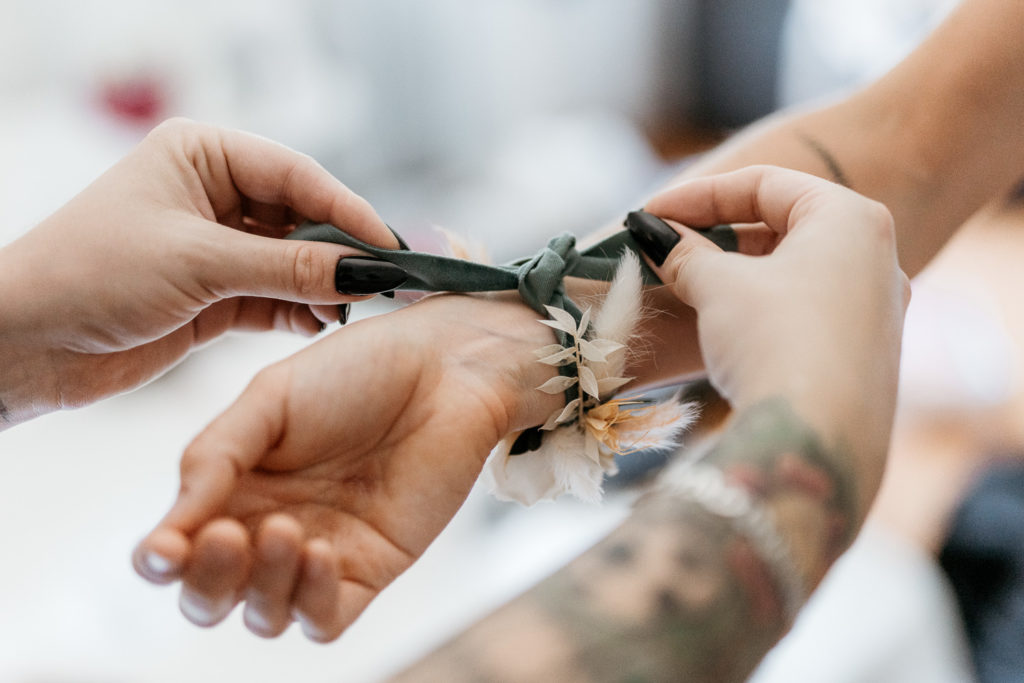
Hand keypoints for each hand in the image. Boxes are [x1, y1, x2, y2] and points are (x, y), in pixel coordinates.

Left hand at [0, 118, 398, 425]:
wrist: (24, 343)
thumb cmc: (91, 274)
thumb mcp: (198, 262)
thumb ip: (287, 267)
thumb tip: (364, 272)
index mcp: (203, 155)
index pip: (297, 176)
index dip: (348, 210)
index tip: (389, 246)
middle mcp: (214, 194)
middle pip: (302, 218)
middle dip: (340, 252)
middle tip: (384, 282)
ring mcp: (217, 247)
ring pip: (293, 261)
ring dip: (322, 286)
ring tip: (354, 310)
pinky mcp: (215, 294)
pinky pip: (275, 297)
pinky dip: (301, 312)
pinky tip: (323, 324)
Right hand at [133, 294, 560, 640]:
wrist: (443, 368)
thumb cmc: (357, 371)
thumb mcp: (270, 399)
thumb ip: (214, 457)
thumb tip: (166, 532)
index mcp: (234, 487)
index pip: (176, 548)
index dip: (160, 559)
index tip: (165, 548)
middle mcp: (269, 526)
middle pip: (211, 596)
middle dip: (206, 581)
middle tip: (223, 536)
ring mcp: (320, 552)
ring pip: (265, 615)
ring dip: (261, 585)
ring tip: (282, 529)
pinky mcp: (371, 568)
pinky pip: (326, 619)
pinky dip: (312, 600)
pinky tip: (320, 551)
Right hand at [637, 166, 909, 508]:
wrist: (817, 439)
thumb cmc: (773, 340)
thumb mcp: (718, 288)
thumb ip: (684, 254)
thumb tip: (654, 237)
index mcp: (850, 217)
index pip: (763, 183)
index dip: (697, 194)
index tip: (647, 213)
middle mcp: (878, 253)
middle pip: (782, 222)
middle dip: (716, 232)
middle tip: (664, 246)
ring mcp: (878, 305)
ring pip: (795, 267)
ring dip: (736, 269)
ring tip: (685, 282)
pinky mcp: (867, 350)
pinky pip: (808, 305)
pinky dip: (763, 301)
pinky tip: (723, 321)